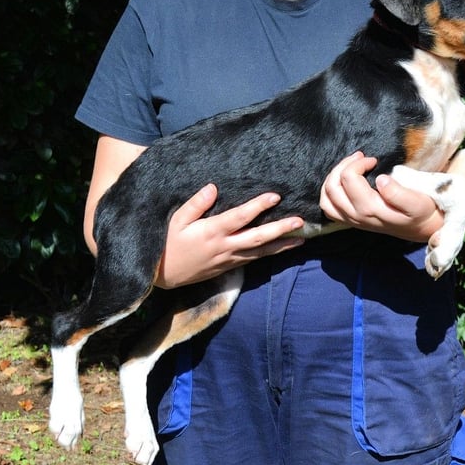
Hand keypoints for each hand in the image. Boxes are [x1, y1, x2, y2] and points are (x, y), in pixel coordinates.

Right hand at [156, 184, 304, 288]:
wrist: (162, 276)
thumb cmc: (167, 243)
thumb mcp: (175, 221)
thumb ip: (194, 204)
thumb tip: (213, 188)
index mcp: (211, 231)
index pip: (239, 217)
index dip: (258, 206)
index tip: (275, 195)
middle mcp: (224, 246)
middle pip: (258, 237)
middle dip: (280, 229)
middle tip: (300, 221)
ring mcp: (229, 259)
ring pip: (261, 252)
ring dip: (282, 245)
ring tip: (302, 238)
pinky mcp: (230, 267)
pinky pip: (254, 259)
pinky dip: (271, 253)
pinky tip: (283, 248)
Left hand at [319, 152, 443, 242]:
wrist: (421, 228)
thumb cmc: (420, 212)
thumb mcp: (417, 202)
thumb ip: (399, 193)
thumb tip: (381, 179)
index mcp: (371, 209)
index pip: (349, 179)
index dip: (359, 163)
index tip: (373, 160)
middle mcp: (357, 216)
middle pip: (333, 187)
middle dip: (343, 166)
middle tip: (360, 157)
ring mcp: (352, 220)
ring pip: (326, 198)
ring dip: (333, 178)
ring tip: (349, 166)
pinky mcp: (351, 221)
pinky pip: (329, 208)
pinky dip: (330, 193)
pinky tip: (343, 182)